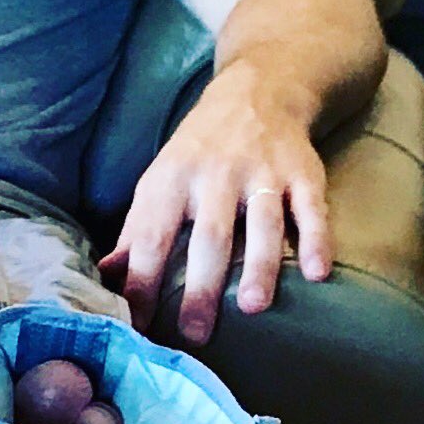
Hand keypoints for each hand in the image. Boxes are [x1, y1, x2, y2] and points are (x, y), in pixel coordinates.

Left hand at [98, 66, 332, 344]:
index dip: (142, 281)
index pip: (152, 237)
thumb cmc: (198, 153)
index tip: (137, 324)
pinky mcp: (303, 173)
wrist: (257, 91)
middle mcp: (216, 176)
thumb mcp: (160, 180)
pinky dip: (316, 239)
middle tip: (196, 332)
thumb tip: (107, 276)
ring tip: (252, 307)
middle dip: (200, 285)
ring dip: (258, 265)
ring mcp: (263, 173)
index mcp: (172, 181)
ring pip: (262, 222)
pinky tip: (317, 273)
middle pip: (208, 235)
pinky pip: (311, 207)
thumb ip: (138, 231)